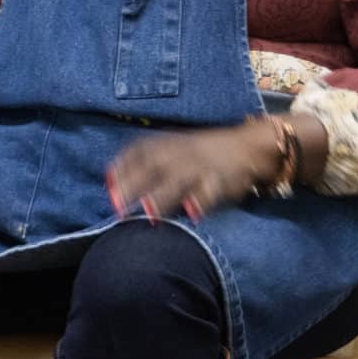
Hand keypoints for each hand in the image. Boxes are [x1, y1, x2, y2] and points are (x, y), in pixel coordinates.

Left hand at [107, 120, 278, 222]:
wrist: (250, 145)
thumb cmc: (200, 151)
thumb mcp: (170, 147)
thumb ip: (140, 162)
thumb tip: (108, 180)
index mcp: (165, 144)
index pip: (136, 154)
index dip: (121, 170)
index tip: (107, 187)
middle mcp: (179, 154)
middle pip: (151, 168)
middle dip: (133, 186)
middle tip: (117, 206)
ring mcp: (200, 167)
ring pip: (178, 182)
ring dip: (161, 198)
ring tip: (148, 213)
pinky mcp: (221, 181)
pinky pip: (210, 192)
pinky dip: (201, 202)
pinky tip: (192, 214)